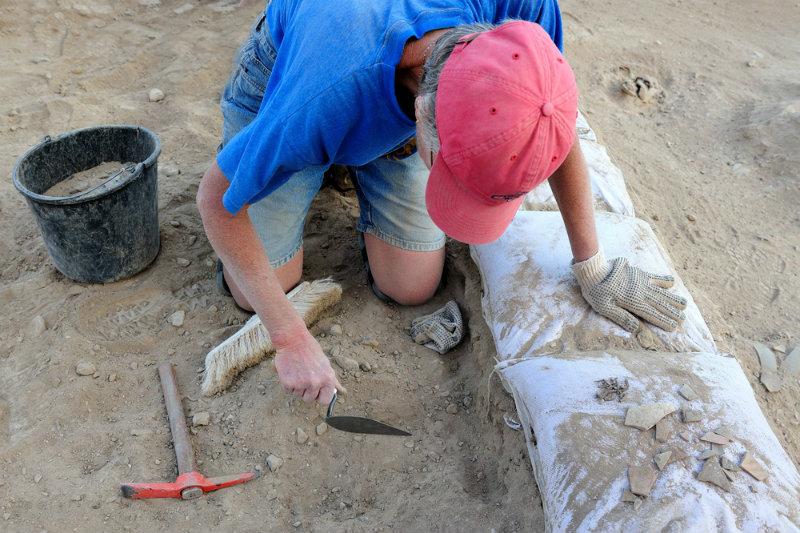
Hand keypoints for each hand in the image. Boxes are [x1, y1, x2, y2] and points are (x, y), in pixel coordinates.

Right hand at [273, 331, 341, 404]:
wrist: (293, 340)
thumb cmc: (310, 350)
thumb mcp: (325, 364)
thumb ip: (332, 380)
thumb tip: (343, 391)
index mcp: (327, 379)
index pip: (325, 401)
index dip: (319, 396)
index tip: (316, 391)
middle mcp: (315, 383)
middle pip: (309, 399)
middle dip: (306, 391)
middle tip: (304, 376)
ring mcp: (301, 384)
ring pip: (298, 395)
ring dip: (296, 387)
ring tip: (297, 371)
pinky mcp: (288, 383)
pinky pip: (288, 390)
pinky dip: (287, 383)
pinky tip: (290, 371)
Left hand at [572, 250, 687, 332]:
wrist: (594, 270)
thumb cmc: (597, 292)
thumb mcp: (605, 309)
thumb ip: (623, 318)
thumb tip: (638, 330)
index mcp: (633, 303)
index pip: (653, 314)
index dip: (664, 321)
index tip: (674, 327)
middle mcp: (641, 292)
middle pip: (661, 304)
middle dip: (673, 312)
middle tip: (683, 319)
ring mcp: (642, 282)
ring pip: (662, 292)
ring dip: (673, 298)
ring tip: (684, 304)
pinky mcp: (639, 273)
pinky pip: (655, 277)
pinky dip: (664, 280)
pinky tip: (672, 283)